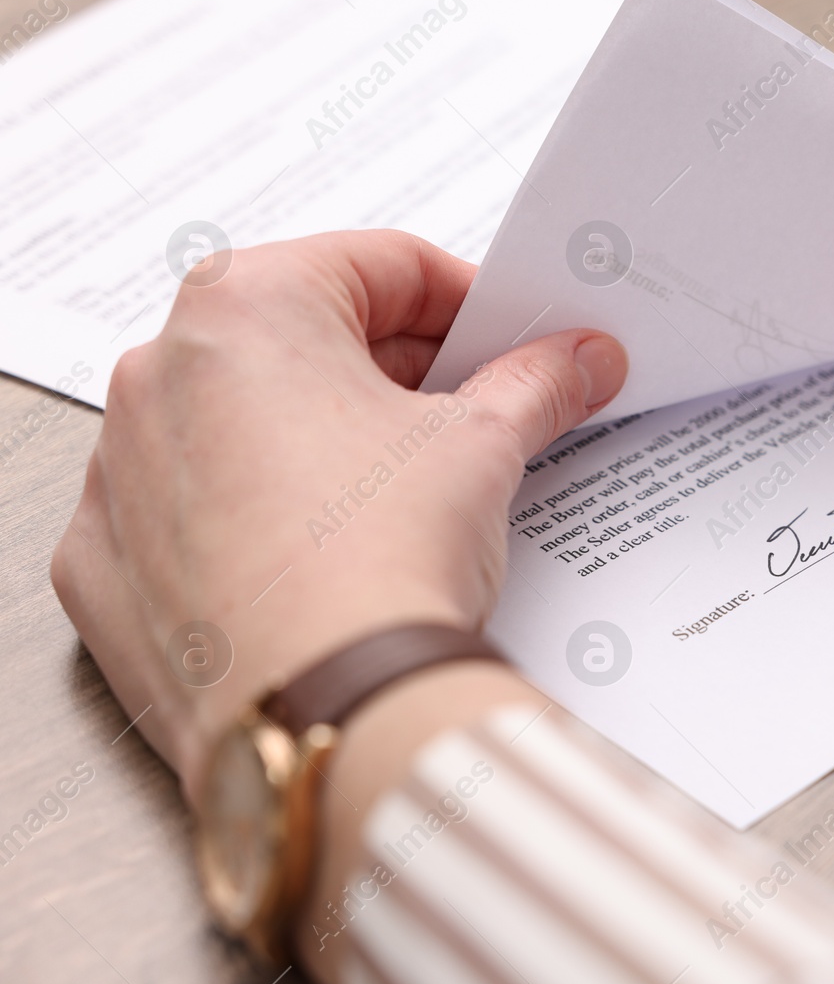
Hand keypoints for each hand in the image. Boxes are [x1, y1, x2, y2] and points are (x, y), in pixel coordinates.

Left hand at [51, 230, 626, 799]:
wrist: (324, 719)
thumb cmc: (381, 564)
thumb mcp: (482, 449)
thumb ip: (534, 384)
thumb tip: (579, 361)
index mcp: (245, 308)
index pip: (383, 264)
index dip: (468, 301)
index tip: (512, 340)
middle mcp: (158, 373)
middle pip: (307, 336)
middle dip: (401, 371)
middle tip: (477, 413)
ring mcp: (118, 472)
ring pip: (242, 420)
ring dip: (324, 436)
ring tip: (405, 490)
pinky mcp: (105, 563)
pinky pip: (191, 508)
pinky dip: (254, 513)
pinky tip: (322, 550)